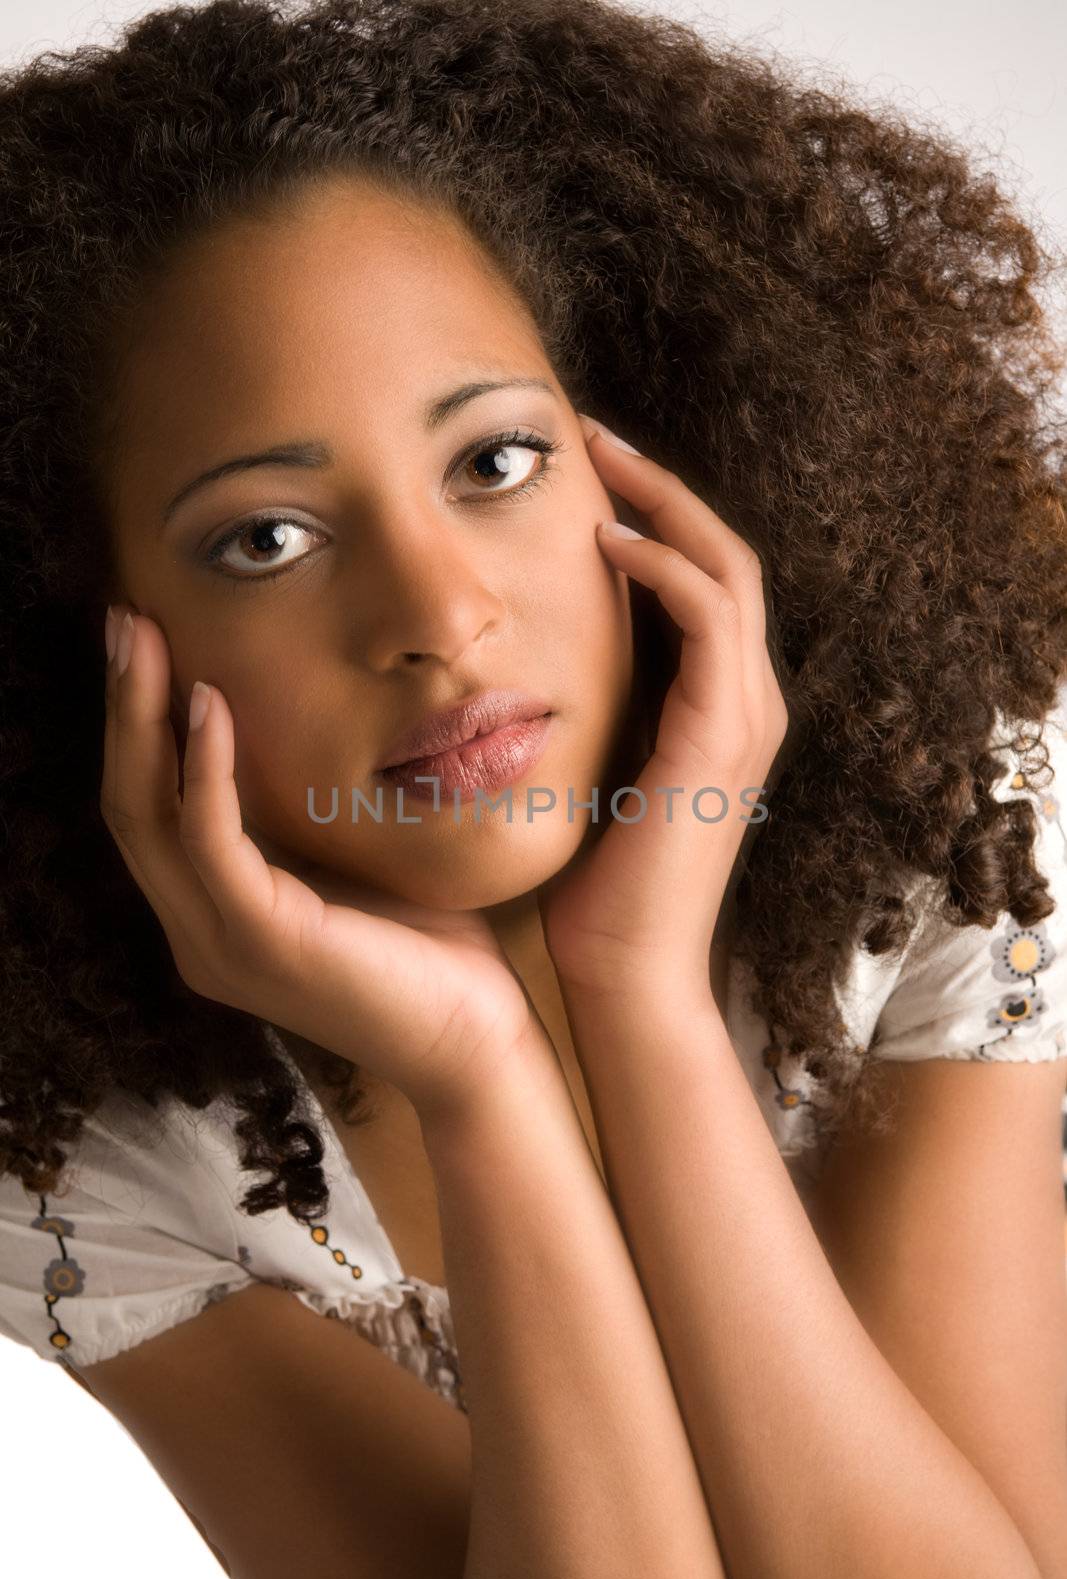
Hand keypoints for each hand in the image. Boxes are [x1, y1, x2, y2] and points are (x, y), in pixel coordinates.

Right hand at [100, 609, 558, 1124]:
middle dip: (121, 705)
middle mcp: (198, 932)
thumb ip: (315, 808)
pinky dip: (204, 767)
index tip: (144, 637)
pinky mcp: (260, 942)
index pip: (150, 808)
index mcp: (217, 913)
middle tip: (122, 617)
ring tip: (142, 637)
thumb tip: (317, 715)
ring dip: (141, 718)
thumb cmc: (434, 947)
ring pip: (147, 817)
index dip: (136, 723)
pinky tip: (209, 702)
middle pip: (128, 803)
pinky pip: (210, 840)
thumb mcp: (356, 858)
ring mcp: (219, 943)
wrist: (479, 1041)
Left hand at [538, 416, 788, 1001]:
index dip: (652, 519)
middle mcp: (744, 701)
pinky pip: (709, 614)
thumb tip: (512, 661)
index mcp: (715, 709)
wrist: (623, 971)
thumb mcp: (582, 774)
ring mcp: (743, 714)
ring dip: (663, 502)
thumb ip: (580, 710)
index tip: (580, 476)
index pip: (700, 584)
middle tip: (589, 435)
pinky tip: (605, 538)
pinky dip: (663, 565)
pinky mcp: (723, 730)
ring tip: (596, 457)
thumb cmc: (589, 887)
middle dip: (659, 488)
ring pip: (726, 567)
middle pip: (723, 555)